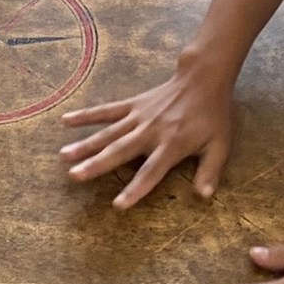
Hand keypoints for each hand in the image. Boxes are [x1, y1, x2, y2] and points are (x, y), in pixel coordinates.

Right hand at [59, 66, 234, 207]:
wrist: (202, 79)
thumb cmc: (213, 116)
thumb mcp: (220, 145)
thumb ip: (210, 171)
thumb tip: (203, 196)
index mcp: (172, 145)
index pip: (151, 171)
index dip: (135, 189)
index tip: (118, 204)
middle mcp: (150, 132)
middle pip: (120, 151)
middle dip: (96, 164)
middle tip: (74, 175)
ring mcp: (138, 117)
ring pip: (108, 133)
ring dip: (85, 144)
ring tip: (64, 155)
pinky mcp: (132, 105)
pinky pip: (107, 111)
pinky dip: (86, 115)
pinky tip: (65, 121)